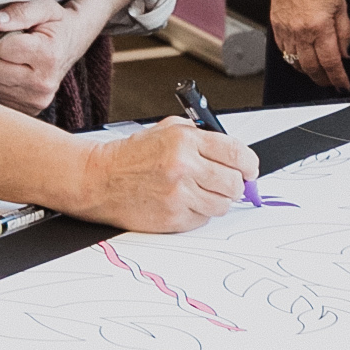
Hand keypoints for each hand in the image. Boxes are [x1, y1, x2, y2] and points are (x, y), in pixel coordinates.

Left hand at [0, 0, 103, 112]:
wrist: (75, 41)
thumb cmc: (57, 23)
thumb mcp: (45, 8)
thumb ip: (20, 11)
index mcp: (48, 55)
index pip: (0, 47)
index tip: (8, 31)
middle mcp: (44, 83)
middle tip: (11, 46)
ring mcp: (37, 100)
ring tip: (16, 59)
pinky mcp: (31, 110)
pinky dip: (2, 84)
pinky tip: (16, 73)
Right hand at [62, 118, 255, 232]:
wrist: (99, 179)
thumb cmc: (131, 156)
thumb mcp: (167, 130)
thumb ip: (202, 136)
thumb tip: (234, 154)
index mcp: (185, 141)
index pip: (237, 154)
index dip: (249, 164)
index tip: (250, 169)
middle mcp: (184, 167)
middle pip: (234, 183)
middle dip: (235, 183)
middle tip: (227, 182)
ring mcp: (178, 196)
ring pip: (222, 204)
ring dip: (218, 199)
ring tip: (201, 191)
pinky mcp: (172, 218)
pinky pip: (203, 219)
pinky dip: (199, 212)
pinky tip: (184, 202)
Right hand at [269, 0, 349, 89]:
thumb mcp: (342, 6)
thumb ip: (345, 33)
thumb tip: (344, 53)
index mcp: (320, 27)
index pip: (331, 62)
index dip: (338, 78)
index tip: (343, 85)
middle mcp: (301, 32)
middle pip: (312, 68)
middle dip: (323, 80)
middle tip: (331, 82)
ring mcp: (286, 31)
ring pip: (296, 63)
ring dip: (308, 72)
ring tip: (317, 72)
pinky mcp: (276, 27)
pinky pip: (283, 52)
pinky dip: (293, 59)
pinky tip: (301, 58)